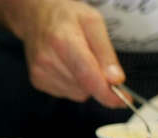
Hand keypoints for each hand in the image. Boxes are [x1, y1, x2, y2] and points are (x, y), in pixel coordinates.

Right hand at [0, 0, 126, 107]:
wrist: (36, 17)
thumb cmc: (65, 17)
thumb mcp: (93, 23)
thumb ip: (106, 52)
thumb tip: (115, 79)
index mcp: (63, 42)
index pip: (87, 76)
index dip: (106, 93)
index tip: (122, 99)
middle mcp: (48, 61)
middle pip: (84, 88)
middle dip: (97, 81)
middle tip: (96, 62)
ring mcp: (40, 73)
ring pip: (77, 94)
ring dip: (84, 83)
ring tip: (77, 60)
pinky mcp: (37, 82)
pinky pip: (66, 93)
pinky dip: (73, 85)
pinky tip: (67, 67)